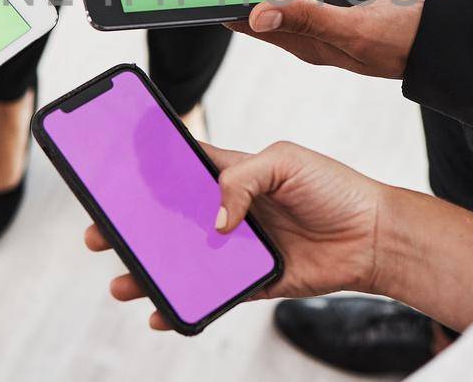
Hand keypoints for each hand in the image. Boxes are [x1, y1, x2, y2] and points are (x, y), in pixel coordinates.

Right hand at [86, 141, 388, 330]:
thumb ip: (242, 179)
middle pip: (166, 220)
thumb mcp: (285, 161)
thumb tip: (214, 221)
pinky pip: (208, 295)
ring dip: (147, 271)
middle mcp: (227, 210)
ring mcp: (235, 248)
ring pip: (180, 261)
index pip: (179, 167)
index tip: (111, 175)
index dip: (146, 171)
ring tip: (121, 281)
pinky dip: (182, 305)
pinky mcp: (249, 282)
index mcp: (230, 172)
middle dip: (130, 227)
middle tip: (99, 233)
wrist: (373, 237)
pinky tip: (162, 313)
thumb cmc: (334, 188)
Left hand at [227, 0, 423, 78]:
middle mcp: (314, 34)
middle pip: (264, 11)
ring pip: (287, 0)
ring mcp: (331, 22)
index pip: (250, 25)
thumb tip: (256, 16)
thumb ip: (310, 19)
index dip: (224, 8)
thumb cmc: (406, 42)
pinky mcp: (348, 9)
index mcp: (308, 44)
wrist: (448, 44)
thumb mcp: (355, 29)